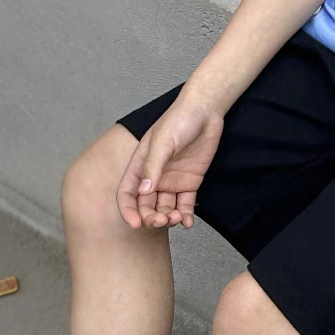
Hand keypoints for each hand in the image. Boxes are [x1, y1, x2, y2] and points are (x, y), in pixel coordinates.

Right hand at [116, 93, 224, 230]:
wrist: (206, 110)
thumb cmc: (179, 120)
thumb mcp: (162, 141)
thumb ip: (153, 166)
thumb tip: (143, 191)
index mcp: (140, 166)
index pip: (128, 194)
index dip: (128, 210)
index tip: (136, 224)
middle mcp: (154, 177)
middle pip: (146, 205)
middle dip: (151, 217)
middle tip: (161, 221)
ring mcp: (172, 181)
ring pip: (165, 207)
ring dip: (168, 218)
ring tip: (177, 219)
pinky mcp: (190, 182)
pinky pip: (185, 203)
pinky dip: (186, 215)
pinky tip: (188, 222)